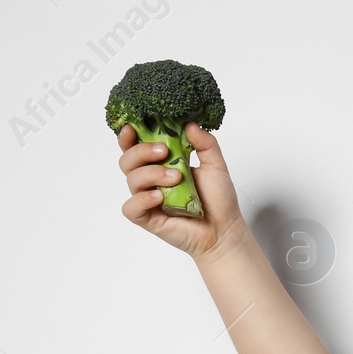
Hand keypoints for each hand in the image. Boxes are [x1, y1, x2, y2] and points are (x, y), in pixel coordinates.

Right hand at [116, 121, 246, 261]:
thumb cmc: (218, 200)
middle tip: (164, 152)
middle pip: (127, 160)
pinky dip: (141, 199)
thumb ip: (205, 143)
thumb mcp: (215, 165)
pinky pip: (131, 208)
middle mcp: (151, 180)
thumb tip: (190, 124)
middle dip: (142, 151)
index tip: (132, 127)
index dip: (128, 136)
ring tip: (175, 178)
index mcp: (161, 164)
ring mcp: (148, 200)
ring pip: (131, 180)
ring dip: (151, 174)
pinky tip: (159, 197)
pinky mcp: (148, 218)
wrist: (224, 229)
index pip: (136, 147)